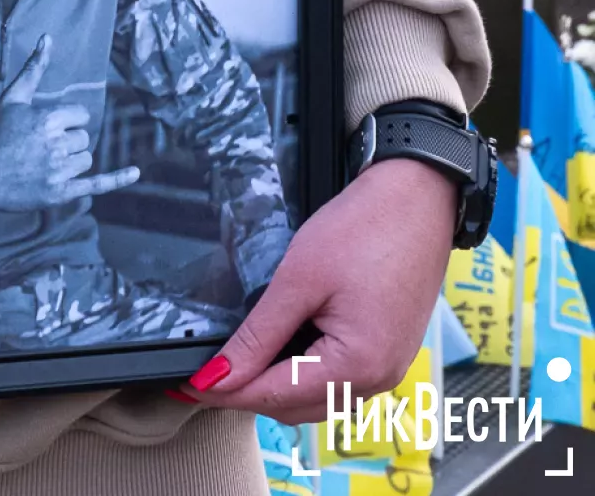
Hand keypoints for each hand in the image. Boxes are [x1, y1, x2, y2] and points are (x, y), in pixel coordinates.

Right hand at [0, 35, 139, 226]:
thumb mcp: (13, 98)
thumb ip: (34, 68)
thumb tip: (48, 37)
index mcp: (47, 119)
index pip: (80, 115)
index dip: (66, 119)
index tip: (45, 127)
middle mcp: (56, 145)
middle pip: (83, 138)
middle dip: (67, 140)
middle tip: (40, 147)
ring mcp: (58, 171)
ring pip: (85, 159)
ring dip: (72, 160)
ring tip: (44, 162)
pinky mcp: (60, 193)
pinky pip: (96, 183)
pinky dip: (117, 179)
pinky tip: (136, 172)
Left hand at [190, 159, 456, 423]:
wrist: (419, 198)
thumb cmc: (365, 228)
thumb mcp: (300, 278)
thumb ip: (260, 334)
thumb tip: (220, 375)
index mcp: (357, 367)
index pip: (275, 397)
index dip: (226, 392)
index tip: (188, 385)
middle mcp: (377, 382)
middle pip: (295, 407)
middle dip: (249, 392)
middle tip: (207, 368)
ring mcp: (387, 371)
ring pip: (315, 399)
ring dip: (276, 385)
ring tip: (239, 355)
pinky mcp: (388, 354)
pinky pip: (337, 381)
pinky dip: (304, 372)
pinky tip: (282, 346)